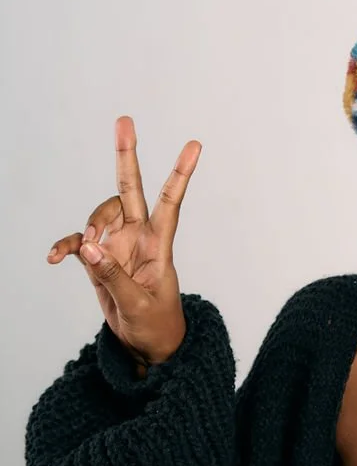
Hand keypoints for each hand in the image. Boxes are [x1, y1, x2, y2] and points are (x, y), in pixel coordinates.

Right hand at [47, 116, 201, 367]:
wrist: (147, 345)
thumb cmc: (156, 325)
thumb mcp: (137, 304)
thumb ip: (111, 274)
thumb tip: (88, 246)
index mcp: (160, 244)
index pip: (170, 201)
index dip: (181, 173)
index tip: (195, 144)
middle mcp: (140, 237)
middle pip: (131, 189)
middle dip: (126, 156)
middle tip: (124, 121)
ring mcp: (119, 244)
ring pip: (100, 213)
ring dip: (89, 225)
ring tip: (87, 251)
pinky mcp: (100, 258)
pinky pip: (78, 242)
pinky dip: (66, 245)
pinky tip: (53, 258)